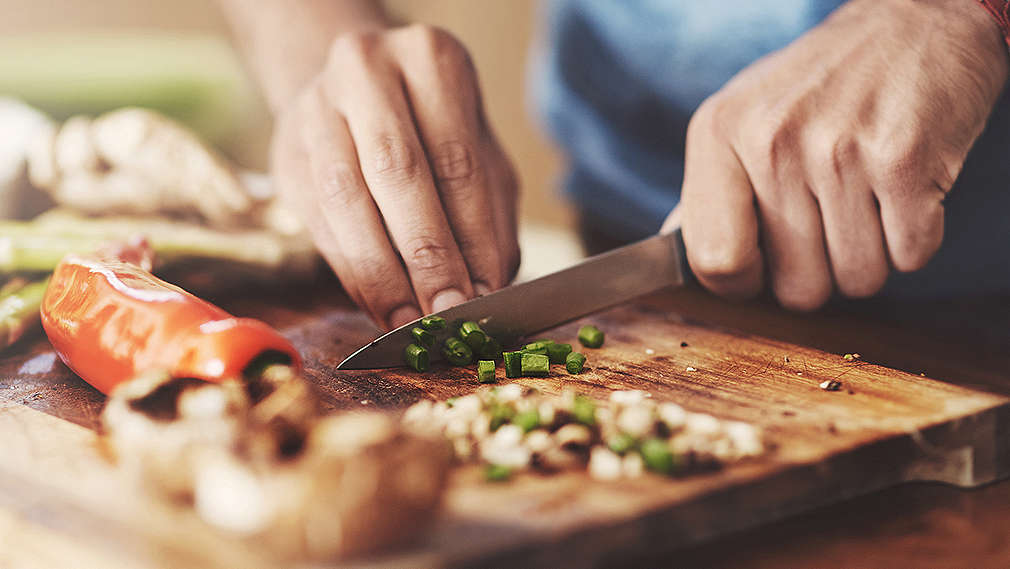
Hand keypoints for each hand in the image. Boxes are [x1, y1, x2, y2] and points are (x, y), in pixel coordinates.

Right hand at [272, 25, 518, 328]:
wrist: (357, 93)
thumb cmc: (435, 131)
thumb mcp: (480, 156)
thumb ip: (489, 217)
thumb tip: (487, 288)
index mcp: (430, 60)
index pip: (457, 161)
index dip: (471, 236)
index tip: (484, 294)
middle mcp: (367, 71)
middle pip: (397, 172)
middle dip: (426, 255)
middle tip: (447, 313)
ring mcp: (316, 109)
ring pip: (346, 198)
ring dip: (381, 272)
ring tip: (410, 320)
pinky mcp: (285, 153)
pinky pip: (318, 221)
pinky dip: (351, 271)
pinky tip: (378, 305)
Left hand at [665, 0, 1008, 308]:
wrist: (914, 19)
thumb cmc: (820, 84)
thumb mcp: (741, 118)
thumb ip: (706, 193)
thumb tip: (671, 256)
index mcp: (717, 133)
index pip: (713, 262)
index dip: (743, 284)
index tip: (763, 268)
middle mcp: (770, 141)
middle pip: (796, 289)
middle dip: (819, 274)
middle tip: (830, 221)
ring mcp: (838, 150)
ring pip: (857, 280)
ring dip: (871, 256)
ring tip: (867, 198)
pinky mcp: (903, 160)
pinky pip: (910, 257)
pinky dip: (914, 238)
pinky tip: (902, 190)